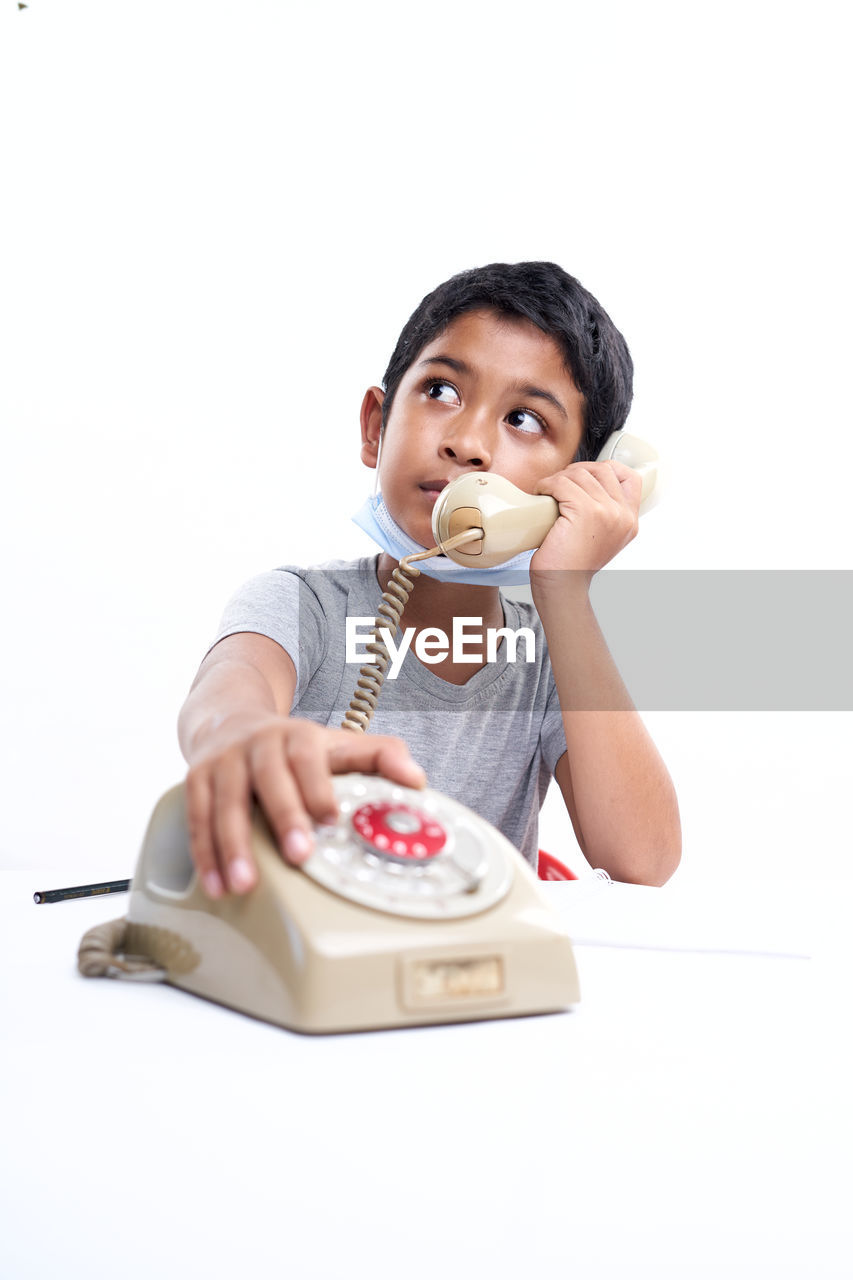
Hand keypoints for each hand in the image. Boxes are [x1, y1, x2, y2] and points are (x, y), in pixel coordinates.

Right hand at [185, 711, 425, 897]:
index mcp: (297, 736)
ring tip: (245, 884)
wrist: (228, 720)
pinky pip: (196, 818)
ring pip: (224, 802)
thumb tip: (416, 779)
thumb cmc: (292, 747)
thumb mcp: (336, 744)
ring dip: (232, 845)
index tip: (330, 818)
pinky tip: (216, 884)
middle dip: (282, 817)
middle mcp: (257, 744)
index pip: (307, 758)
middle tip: (298, 855)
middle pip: (268, 779)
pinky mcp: (194, 779)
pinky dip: (205, 853)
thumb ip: (379, 756)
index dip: (317, 787)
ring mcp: (223, 761)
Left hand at [530, 460, 640, 579]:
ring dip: (558, 479)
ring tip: (548, 492)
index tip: (584, 478)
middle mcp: (623, 515)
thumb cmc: (572, 565)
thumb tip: (587, 484)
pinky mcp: (586, 511)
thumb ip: (604, 514)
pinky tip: (541, 495)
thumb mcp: (600, 538)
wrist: (562, 587)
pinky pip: (563, 483)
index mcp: (629, 521)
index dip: (606, 469)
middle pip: (602, 469)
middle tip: (558, 485)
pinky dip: (547, 485)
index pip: (630, 477)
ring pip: (580, 474)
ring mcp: (607, 512)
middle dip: (576, 471)